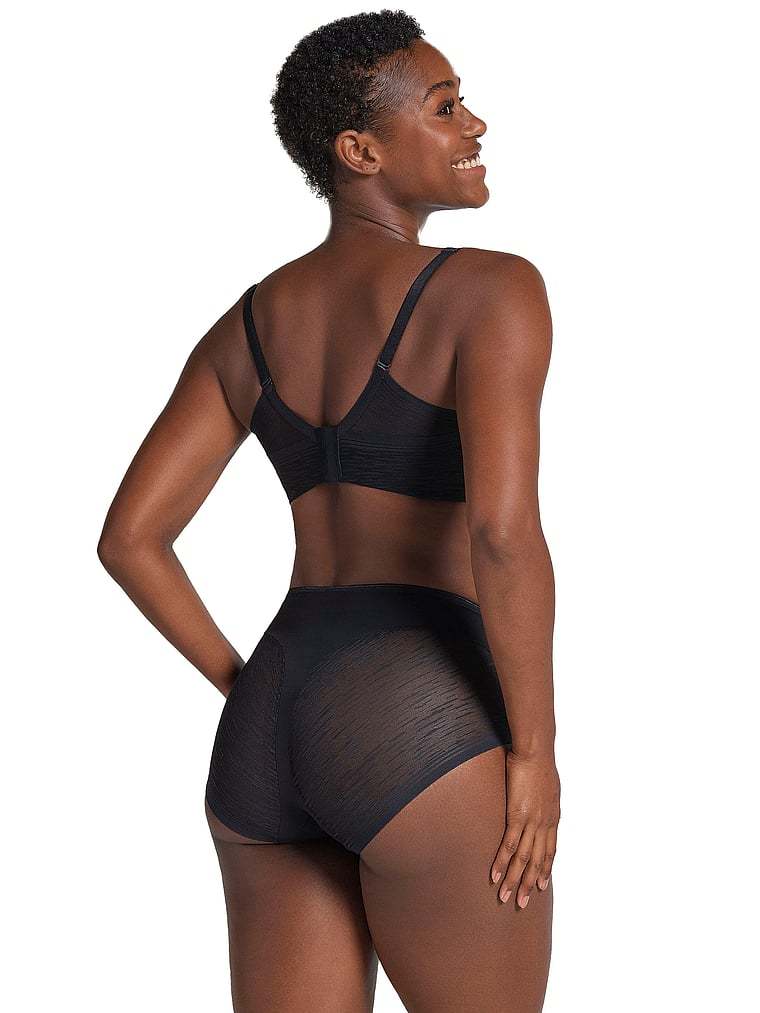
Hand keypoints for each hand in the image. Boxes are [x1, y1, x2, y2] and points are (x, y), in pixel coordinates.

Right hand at [490, 749, 559, 908]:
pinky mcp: (517, 815)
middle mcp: (545, 824)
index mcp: (553, 816)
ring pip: (523, 858)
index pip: (550, 850)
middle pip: (538, 860)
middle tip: (524, 903)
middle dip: (531, 883)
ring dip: (515, 880)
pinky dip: (502, 862)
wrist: (536, 750)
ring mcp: (532, 822)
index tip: (542, 884)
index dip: (546, 868)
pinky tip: (496, 875)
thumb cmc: (539, 760)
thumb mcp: (547, 783)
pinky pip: (509, 845)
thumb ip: (542, 796)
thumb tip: (536, 796)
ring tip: (507, 897)